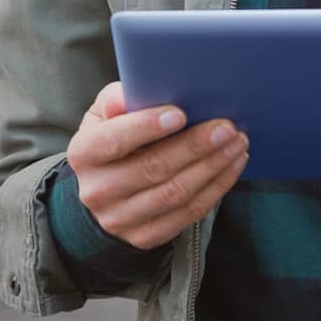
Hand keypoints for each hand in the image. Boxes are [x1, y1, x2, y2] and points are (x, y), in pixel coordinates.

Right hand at [66, 81, 248, 251]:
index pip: (114, 141)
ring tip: (237, 143)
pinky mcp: (145, 236)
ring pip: (175, 193)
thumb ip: (120, 97)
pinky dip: (216, 187)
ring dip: (213, 167)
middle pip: (152, 168)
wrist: (106, 187)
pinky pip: (188, 213)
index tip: (181, 113)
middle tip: (226, 126)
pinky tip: (232, 165)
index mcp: (84, 153)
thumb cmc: (114, 134)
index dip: (146, 127)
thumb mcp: (106, 111)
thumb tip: (141, 84)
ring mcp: (120, 219)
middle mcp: (97, 190)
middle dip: (194, 146)